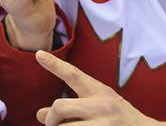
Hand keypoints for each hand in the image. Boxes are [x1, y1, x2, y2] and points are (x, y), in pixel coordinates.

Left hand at [35, 51, 163, 125]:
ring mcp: (102, 123)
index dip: (55, 65)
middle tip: (54, 125)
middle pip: (59, 105)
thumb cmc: (120, 120)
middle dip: (51, 119)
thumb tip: (40, 113)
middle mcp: (101, 105)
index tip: (38, 54)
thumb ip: (72, 109)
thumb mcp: (100, 108)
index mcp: (101, 92)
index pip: (74, 75)